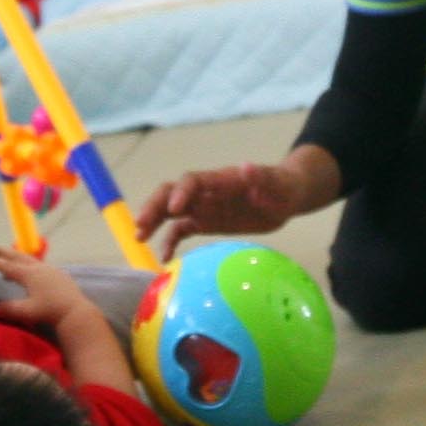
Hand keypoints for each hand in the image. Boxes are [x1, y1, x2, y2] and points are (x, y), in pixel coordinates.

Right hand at [0, 247, 86, 331]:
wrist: (74, 311)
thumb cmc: (49, 311)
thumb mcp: (26, 311)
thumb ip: (9, 308)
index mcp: (28, 274)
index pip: (6, 266)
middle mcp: (38, 268)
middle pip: (17, 256)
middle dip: (3, 252)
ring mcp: (49, 269)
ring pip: (28, 259)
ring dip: (15, 258)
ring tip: (6, 261)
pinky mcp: (57, 274)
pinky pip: (37, 265)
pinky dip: (27, 265)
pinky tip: (28, 273)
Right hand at [135, 158, 320, 255]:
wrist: (285, 197)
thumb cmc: (282, 186)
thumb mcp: (277, 182)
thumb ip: (261, 176)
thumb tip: (246, 167)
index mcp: (219, 180)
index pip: (192, 181)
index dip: (180, 192)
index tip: (174, 209)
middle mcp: (205, 192)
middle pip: (170, 194)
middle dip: (154, 207)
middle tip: (141, 226)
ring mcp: (203, 207)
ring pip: (169, 212)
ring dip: (153, 222)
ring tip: (140, 238)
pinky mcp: (205, 222)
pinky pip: (181, 231)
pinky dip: (169, 242)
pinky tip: (164, 258)